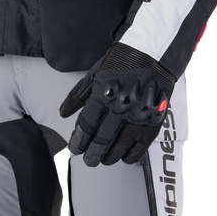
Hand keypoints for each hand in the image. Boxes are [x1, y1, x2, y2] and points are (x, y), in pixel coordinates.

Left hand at [59, 42, 174, 166]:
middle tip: (88, 160)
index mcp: (103, 93)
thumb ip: (78, 95)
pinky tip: (124, 157)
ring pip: (120, 146)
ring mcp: (138, 115)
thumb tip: (63, 113)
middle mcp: (120, 106)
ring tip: (103, 160)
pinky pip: (141, 146)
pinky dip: (131, 155)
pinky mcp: (153, 121)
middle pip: (102, 139)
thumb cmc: (121, 62)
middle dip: (92, 154)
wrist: (152, 54)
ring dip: (109, 157)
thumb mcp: (95, 73)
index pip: (87, 124)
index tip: (75, 149)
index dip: (79, 140)